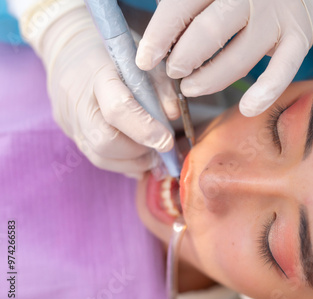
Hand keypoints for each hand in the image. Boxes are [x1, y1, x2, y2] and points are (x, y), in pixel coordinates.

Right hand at [21, 3, 180, 177]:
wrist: (69, 49)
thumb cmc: (114, 54)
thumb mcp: (144, 60)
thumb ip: (161, 87)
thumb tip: (172, 117)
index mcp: (98, 75)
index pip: (118, 109)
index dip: (145, 130)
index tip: (167, 141)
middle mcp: (78, 101)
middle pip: (104, 142)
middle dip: (139, 151)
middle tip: (159, 146)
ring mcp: (70, 120)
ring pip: (100, 157)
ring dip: (133, 161)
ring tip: (151, 153)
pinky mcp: (70, 133)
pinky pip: (97, 158)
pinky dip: (122, 163)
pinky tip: (138, 156)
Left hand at [136, 0, 312, 116]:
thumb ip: (182, 4)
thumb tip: (155, 41)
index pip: (181, 6)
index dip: (159, 36)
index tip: (145, 60)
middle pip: (209, 32)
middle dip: (183, 60)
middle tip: (174, 72)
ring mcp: (277, 16)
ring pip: (239, 58)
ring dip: (210, 80)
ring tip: (191, 89)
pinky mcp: (300, 37)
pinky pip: (282, 70)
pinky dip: (265, 92)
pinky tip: (247, 108)